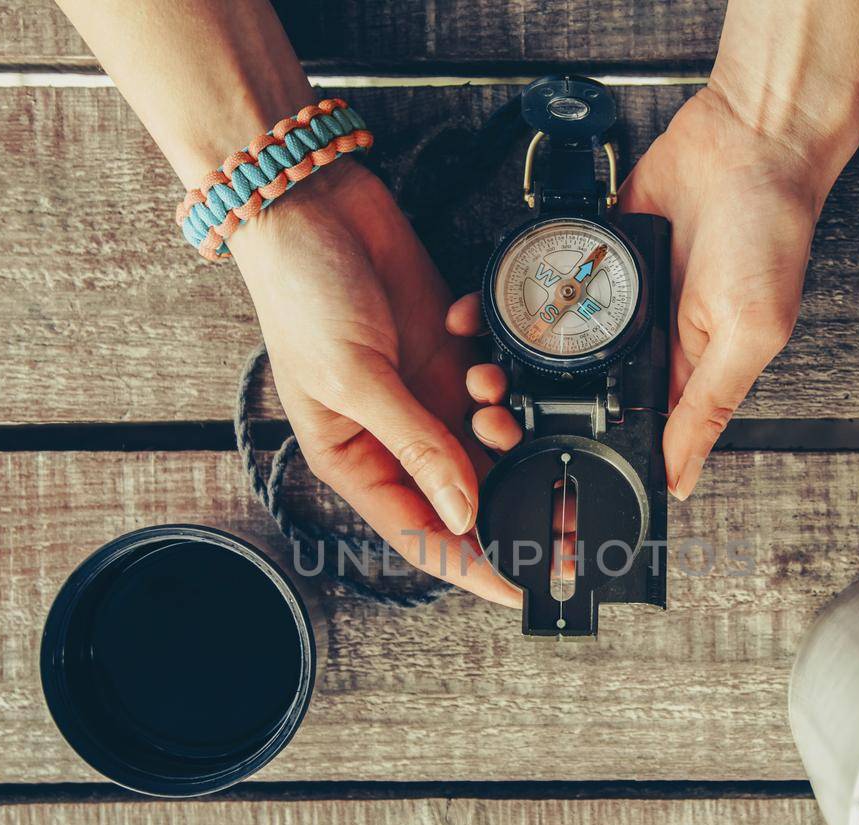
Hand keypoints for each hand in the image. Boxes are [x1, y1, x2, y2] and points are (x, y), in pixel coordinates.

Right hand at [234, 159, 519, 605]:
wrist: (309, 203)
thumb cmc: (302, 293)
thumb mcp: (356, 378)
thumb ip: (417, 445)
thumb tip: (465, 507)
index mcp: (355, 460)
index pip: (422, 534)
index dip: (473, 568)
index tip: (524, 588)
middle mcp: (394, 434)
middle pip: (468, 492)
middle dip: (510, 490)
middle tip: (556, 492)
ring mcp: (425, 391)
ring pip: (491, 434)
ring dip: (503, 414)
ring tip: (489, 386)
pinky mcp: (448, 349)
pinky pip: (493, 374)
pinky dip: (494, 359)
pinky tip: (469, 330)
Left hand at [448, 88, 824, 500]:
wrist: (752, 138)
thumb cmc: (770, 232)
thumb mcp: (748, 334)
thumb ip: (708, 405)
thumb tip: (683, 478)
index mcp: (685, 367)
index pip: (627, 422)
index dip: (584, 437)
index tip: (535, 449)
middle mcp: (648, 335)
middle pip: (579, 382)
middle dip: (531, 397)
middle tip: (490, 405)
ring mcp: (618, 292)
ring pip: (553, 334)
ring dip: (513, 348)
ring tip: (476, 361)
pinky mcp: (597, 250)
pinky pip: (548, 278)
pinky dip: (514, 291)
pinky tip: (482, 307)